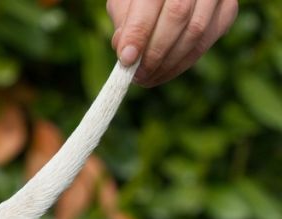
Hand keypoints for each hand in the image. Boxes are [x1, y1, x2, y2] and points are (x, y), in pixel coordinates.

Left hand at [107, 0, 237, 86]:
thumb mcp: (125, 2)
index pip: (151, 3)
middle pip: (177, 16)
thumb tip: (128, 54)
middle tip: (137, 75)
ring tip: (148, 78)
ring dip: (170, 63)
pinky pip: (208, 40)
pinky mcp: (227, 9)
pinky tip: (165, 72)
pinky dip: (185, 62)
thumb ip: (124, 22)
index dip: (138, 33)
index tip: (127, 60)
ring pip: (197, 32)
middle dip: (155, 52)